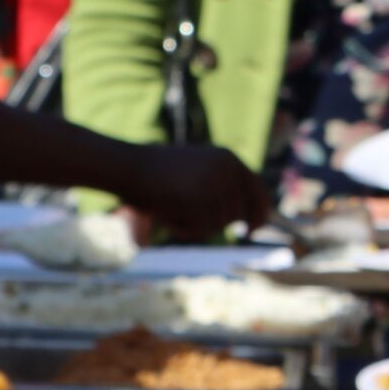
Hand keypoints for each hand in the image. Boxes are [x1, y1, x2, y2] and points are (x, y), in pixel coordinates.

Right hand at [121, 143, 272, 238]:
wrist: (128, 166)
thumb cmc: (157, 173)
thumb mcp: (196, 172)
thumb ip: (222, 189)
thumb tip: (244, 215)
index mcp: (228, 159)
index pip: (258, 190)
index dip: (260, 213)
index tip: (253, 230)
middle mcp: (228, 169)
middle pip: (238, 214)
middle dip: (216, 222)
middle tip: (188, 215)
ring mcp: (216, 184)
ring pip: (219, 225)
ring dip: (196, 225)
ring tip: (172, 207)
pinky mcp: (202, 200)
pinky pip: (201, 231)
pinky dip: (184, 229)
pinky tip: (167, 214)